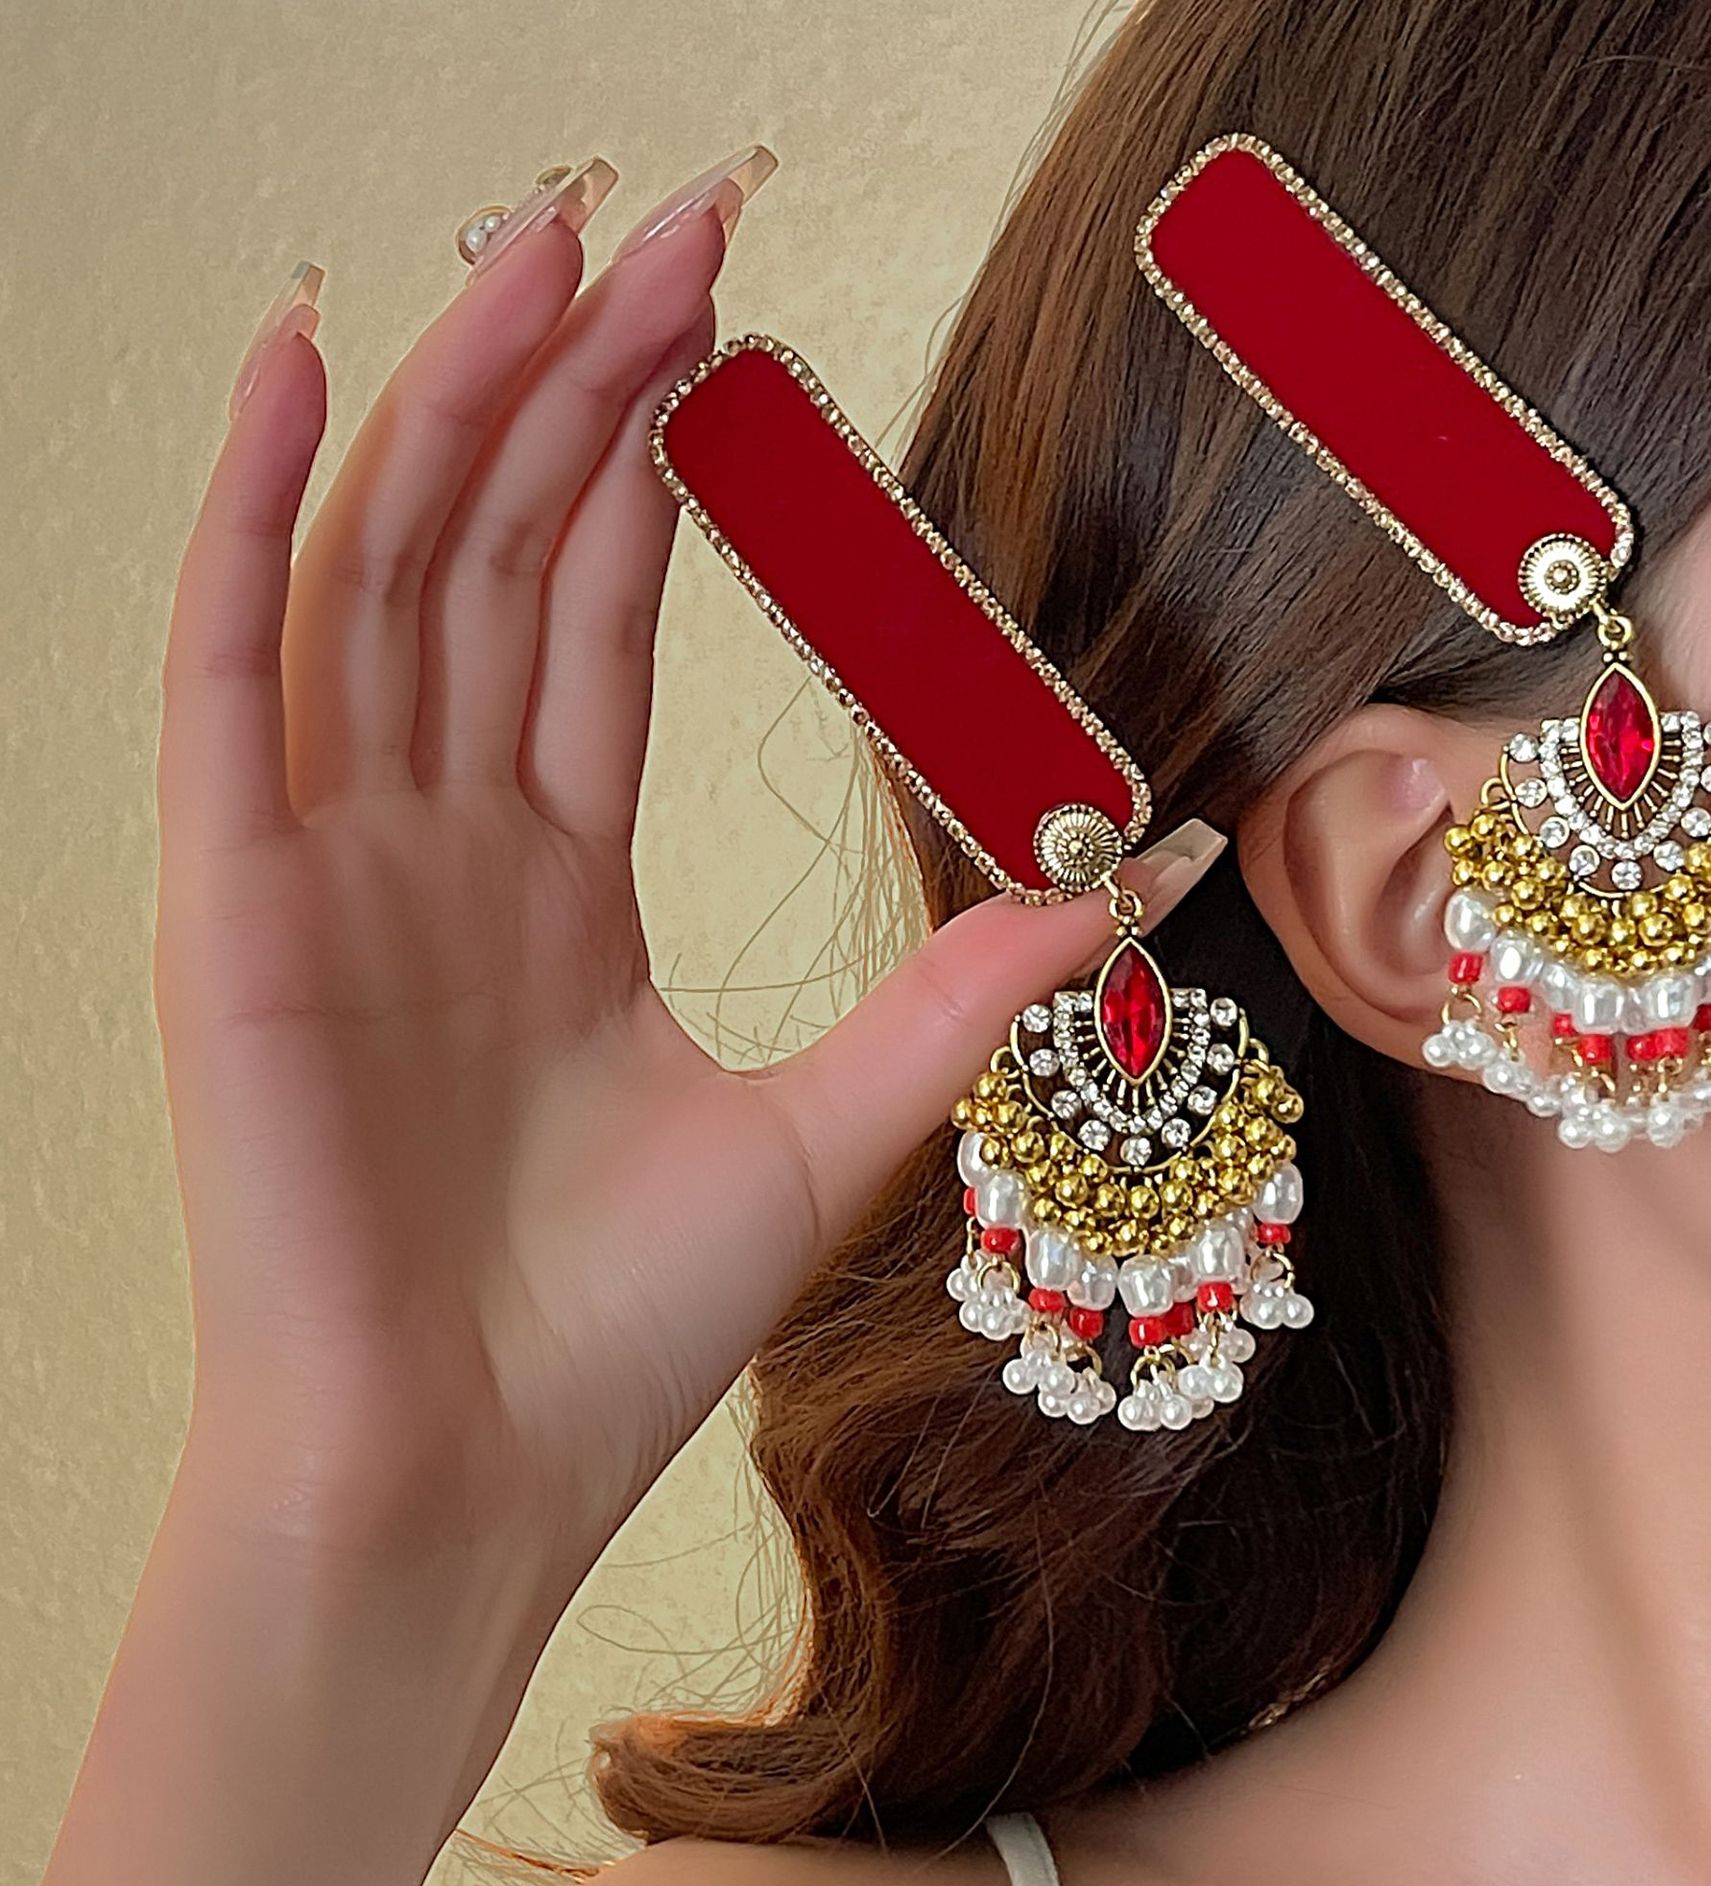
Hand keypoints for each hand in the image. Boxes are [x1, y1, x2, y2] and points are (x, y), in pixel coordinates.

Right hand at [156, 172, 1216, 1592]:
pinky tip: (298, 359)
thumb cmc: (611, 1335)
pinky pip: (223, 659)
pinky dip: (248, 504)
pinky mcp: (227, 899)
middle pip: (499, 554)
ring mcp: (324, 858)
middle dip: (578, 381)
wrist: (463, 1478)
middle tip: (670, 222)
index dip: (656, 470)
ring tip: (544, 244)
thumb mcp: (826, 1127)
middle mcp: (434, 845)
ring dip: (456, 400)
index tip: (730, 340)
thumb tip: (1128, 885)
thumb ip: (957, 990)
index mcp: (549, 886)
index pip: (594, 618)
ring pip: (381, 567)